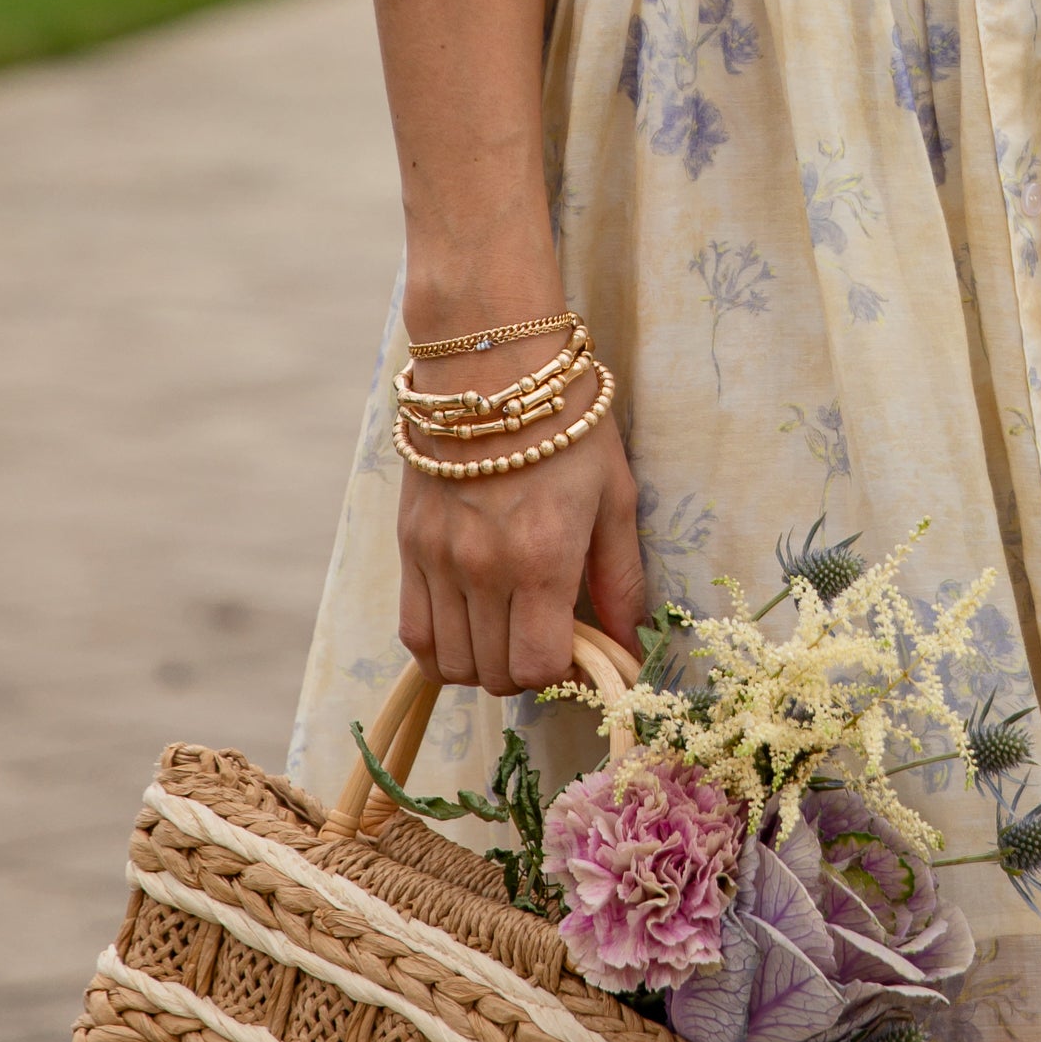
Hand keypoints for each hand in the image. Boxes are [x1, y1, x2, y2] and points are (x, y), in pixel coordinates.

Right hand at [397, 377, 648, 693]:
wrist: (492, 368)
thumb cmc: (568, 427)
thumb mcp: (615, 497)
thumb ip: (620, 578)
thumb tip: (632, 643)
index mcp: (542, 558)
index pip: (536, 667)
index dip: (559, 674)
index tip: (574, 652)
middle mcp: (484, 568)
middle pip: (493, 673)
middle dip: (524, 672)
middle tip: (543, 639)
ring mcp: (439, 559)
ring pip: (449, 662)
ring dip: (482, 664)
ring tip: (506, 632)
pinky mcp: (408, 546)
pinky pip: (412, 630)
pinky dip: (439, 647)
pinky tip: (467, 628)